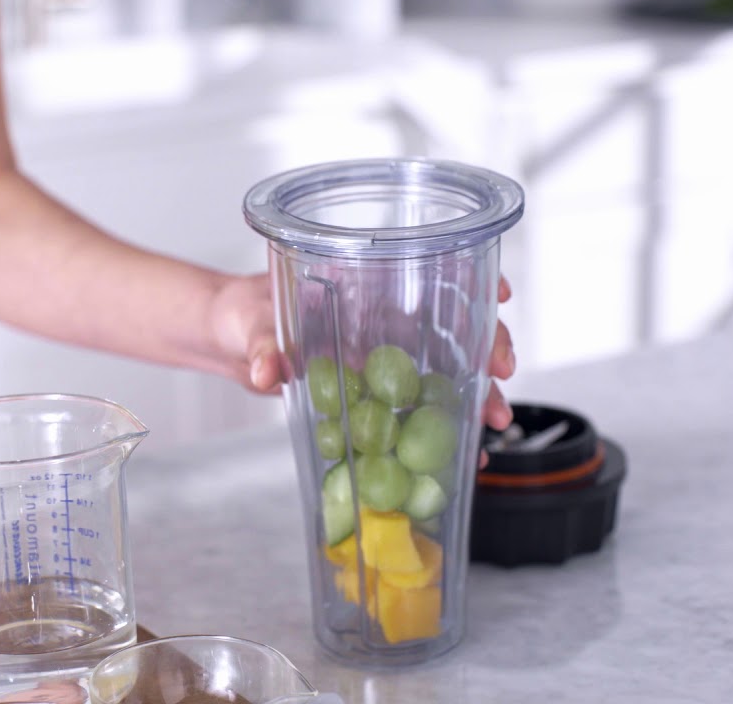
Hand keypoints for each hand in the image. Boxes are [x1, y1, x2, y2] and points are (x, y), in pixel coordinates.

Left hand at [210, 273, 517, 431]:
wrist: (229, 343)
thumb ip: (260, 346)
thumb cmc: (243, 313)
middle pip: (452, 328)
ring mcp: (383, 360)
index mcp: (362, 291)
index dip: (470, 281)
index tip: (498, 294)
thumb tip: (264, 370)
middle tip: (503, 374)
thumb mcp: (249, 324)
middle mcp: (383, 323)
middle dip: (487, 347)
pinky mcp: (374, 396)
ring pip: (446, 373)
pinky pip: (417, 412)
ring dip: (477, 396)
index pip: (430, 275)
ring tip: (494, 427)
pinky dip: (443, 434)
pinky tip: (466, 456)